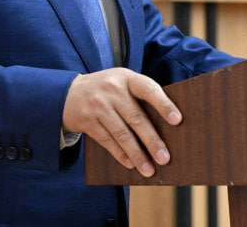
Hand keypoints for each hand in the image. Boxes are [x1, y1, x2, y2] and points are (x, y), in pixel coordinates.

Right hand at [62, 68, 181, 176]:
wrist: (68, 93)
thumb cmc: (106, 89)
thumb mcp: (122, 82)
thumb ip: (139, 96)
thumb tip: (166, 126)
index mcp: (126, 77)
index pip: (149, 89)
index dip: (164, 104)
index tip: (178, 120)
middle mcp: (112, 90)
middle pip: (136, 118)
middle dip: (152, 141)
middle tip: (165, 158)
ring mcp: (98, 106)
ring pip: (122, 134)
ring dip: (137, 154)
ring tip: (149, 170)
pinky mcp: (87, 121)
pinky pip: (107, 141)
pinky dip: (120, 155)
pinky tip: (131, 164)